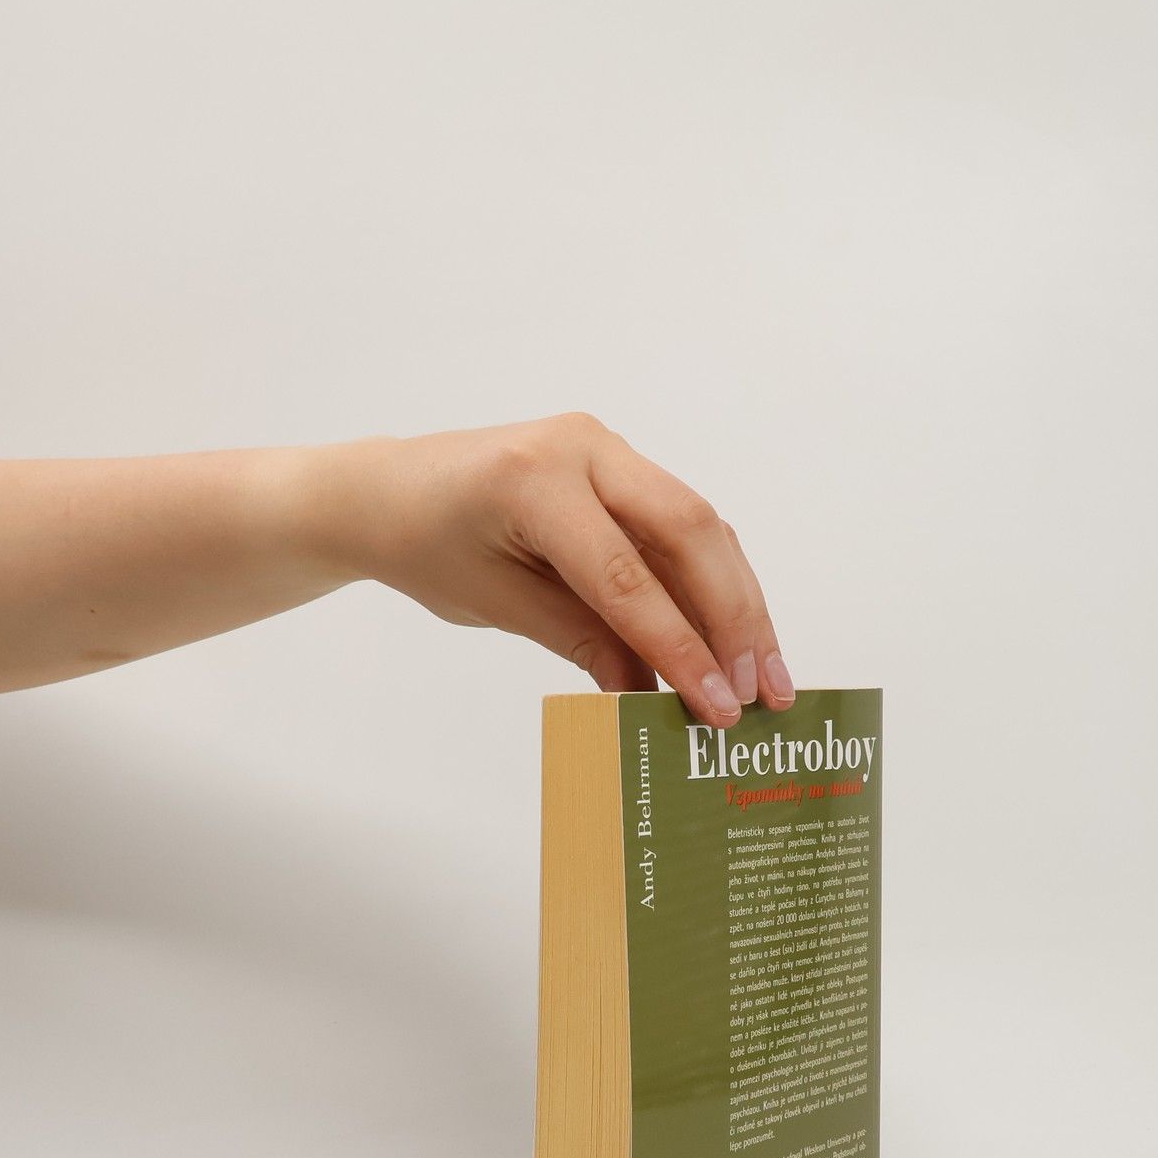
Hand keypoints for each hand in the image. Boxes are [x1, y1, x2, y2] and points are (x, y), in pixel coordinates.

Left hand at [344, 413, 793, 725]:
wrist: (390, 491)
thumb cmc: (427, 545)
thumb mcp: (496, 604)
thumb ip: (580, 641)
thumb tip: (652, 697)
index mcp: (536, 480)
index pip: (625, 575)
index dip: (680, 646)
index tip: (717, 708)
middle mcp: (585, 449)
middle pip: (689, 532)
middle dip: (736, 619)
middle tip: (765, 693)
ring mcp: (610, 452)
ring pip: (701, 528)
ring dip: (740, 604)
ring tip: (767, 679)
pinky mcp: (624, 469)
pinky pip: (683, 528)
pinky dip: (715, 585)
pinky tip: (738, 640)